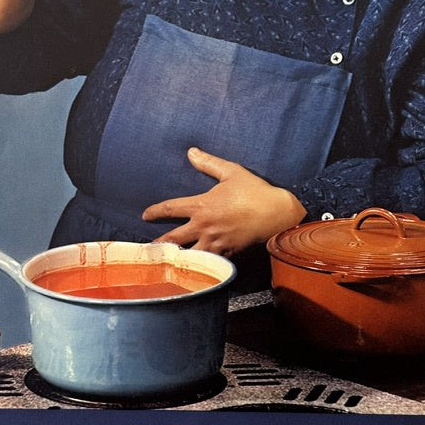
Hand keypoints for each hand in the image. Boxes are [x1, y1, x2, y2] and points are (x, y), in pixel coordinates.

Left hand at [142, 147, 306, 255]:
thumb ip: (208, 163)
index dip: (156, 211)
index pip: (171, 208)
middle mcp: (204, 226)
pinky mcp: (228, 254)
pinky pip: (209, 264)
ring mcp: (215, 243)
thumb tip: (191, 152)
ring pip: (188, 256)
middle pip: (173, 238)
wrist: (278, 213)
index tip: (146, 215)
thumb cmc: (255, 191)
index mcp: (202, 206)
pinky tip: (192, 273)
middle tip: (147, 251)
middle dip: (158, 245)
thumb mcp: (231, 172)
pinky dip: (199, 268)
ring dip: (175, 260)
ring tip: (164, 265)